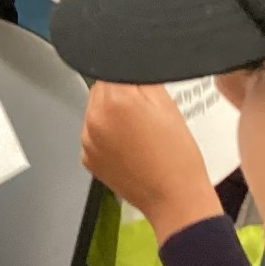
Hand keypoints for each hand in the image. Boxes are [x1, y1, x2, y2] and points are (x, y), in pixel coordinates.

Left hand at [81, 82, 224, 243]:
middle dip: (118, 93)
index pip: (112, 69)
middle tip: (144, 111)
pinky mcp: (87, 158)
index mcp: (114, 102)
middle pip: (100, 89)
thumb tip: (131, 66)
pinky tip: (129, 146)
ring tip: (138, 131)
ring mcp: (87, 141)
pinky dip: (106, 135)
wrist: (174, 199)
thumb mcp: (167, 105)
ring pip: (95, 111)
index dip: (129, 75)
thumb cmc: (177, 156)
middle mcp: (94, 120)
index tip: (140, 85)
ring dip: (111, 114)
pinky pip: (93, 134)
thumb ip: (143, 78)